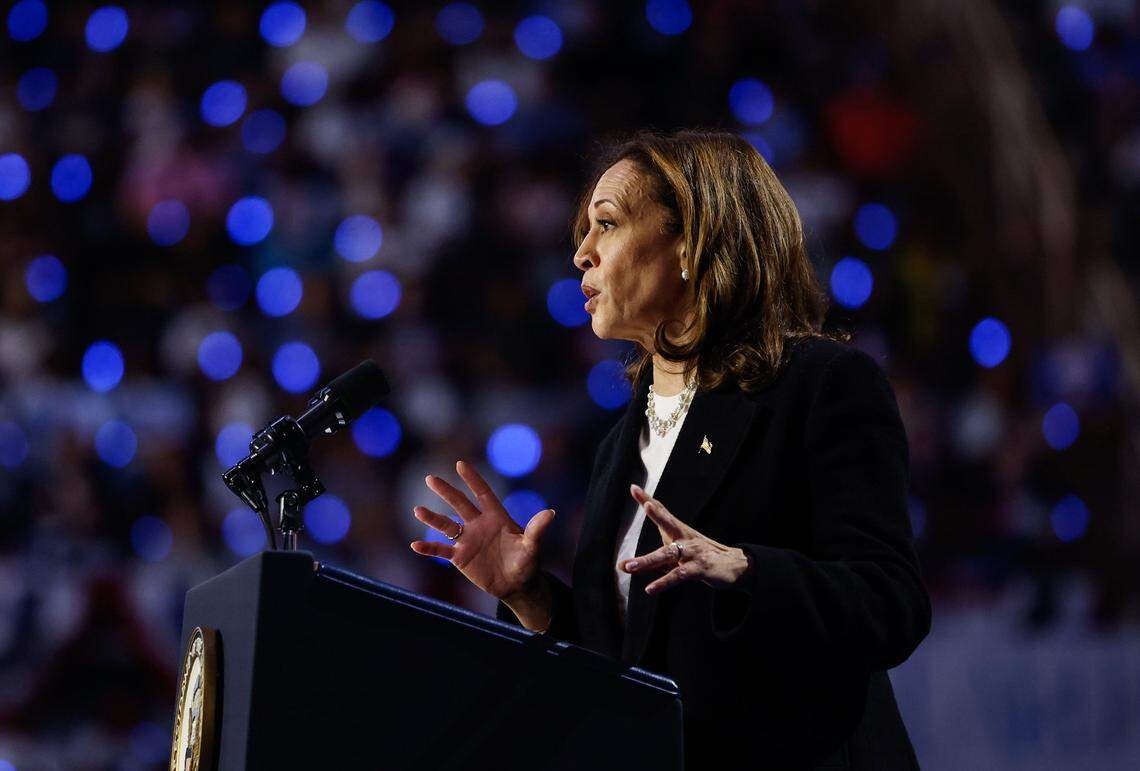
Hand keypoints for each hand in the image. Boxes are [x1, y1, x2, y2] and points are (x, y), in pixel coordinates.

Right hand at [410, 460, 555, 604]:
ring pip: (446, 526)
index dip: (473, 479)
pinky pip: (441, 550)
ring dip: (432, 518)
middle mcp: (478, 525)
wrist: (516, 584)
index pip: (483, 494)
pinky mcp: (460, 557)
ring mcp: (467, 540)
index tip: (460, 464)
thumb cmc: (526, 562)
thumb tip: (551, 513)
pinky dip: (428, 548)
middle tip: (430, 478)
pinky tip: (414, 545)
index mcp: (496, 517)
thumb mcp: (532, 546)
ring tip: (417, 509)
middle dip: (446, 491)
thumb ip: (536, 530)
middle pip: (460, 504)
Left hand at [620, 483, 752, 595]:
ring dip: (648, 560)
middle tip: (646, 505)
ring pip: (668, 554)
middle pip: (670, 523)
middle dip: (658, 514)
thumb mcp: (676, 555)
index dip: (648, 499)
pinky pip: (679, 576)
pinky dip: (664, 582)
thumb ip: (650, 560)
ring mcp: (693, 552)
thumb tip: (622, 566)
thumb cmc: (700, 558)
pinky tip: (650, 589)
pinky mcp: (700, 568)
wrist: (735, 566)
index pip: (662, 513)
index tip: (634, 488)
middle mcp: (685, 538)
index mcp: (679, 531)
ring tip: (629, 566)